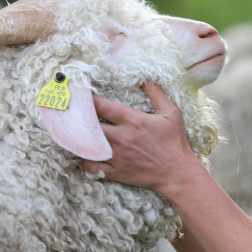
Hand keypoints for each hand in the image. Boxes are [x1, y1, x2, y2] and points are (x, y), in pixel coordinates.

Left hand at [82, 82, 199, 193]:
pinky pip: (91, 166)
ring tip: (75, 131)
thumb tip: (146, 78)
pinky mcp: (115, 172)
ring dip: (79, 138)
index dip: (87, 98)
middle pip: (89, 124)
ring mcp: (117, 156)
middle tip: (74, 112)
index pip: (102, 106)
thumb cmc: (175, 142)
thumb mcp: (171, 113)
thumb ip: (157, 94)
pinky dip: (85, 159)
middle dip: (79, 117)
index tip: (80, 93)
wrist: (177, 173)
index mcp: (133, 121)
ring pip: (86, 145)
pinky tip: (87, 153)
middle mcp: (121, 137)